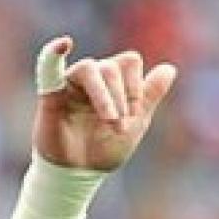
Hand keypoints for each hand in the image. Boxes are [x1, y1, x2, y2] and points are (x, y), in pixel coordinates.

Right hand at [31, 37, 177, 171]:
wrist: (80, 174)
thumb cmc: (104, 150)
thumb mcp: (136, 123)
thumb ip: (150, 95)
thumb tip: (169, 68)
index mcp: (111, 82)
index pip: (128, 62)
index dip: (136, 85)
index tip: (135, 114)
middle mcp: (90, 79)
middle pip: (112, 66)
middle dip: (121, 96)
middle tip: (118, 125)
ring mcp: (69, 86)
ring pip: (91, 68)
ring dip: (105, 95)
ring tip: (109, 120)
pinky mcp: (50, 96)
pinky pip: (49, 68)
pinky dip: (53, 53)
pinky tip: (63, 44)